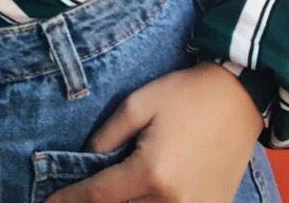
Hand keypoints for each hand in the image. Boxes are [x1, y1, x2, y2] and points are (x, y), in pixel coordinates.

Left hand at [44, 62, 264, 201]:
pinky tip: (141, 196)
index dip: (71, 200)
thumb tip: (86, 160)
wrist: (239, 98)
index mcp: (152, 174)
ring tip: (107, 194)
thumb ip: (107, 136)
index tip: (49, 202)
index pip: (100, 196)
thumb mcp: (139, 104)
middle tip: (72, 198)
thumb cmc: (186, 95)